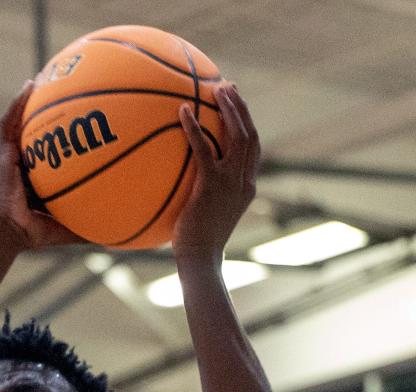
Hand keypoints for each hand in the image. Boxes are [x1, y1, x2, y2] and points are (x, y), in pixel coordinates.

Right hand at [0, 82, 86, 250]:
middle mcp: (24, 163)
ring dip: (30, 99)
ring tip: (43, 77)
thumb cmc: (33, 233)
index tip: (80, 121)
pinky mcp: (2, 153)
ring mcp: (11, 157)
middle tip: (63, 88)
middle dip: (46, 110)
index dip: (61, 135)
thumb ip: (86, 225)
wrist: (7, 232)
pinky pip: (9, 122)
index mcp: (37, 177)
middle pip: (35, 131)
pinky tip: (29, 86)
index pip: (50, 151)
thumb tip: (115, 236)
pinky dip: (18, 104)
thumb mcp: (65, 227)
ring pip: (20, 121)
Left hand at [171, 82, 259, 258]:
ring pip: (237, 135)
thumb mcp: (207, 217)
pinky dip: (194, 127)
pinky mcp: (211, 185)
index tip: (237, 106)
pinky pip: (203, 149)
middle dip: (241, 108)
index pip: (252, 149)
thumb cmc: (197, 245)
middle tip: (228, 87)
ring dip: (228, 108)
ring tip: (216, 89)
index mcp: (246, 187)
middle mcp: (244, 181)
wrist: (201, 260)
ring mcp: (230, 182)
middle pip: (250, 135)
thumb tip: (185, 187)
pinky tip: (182, 111)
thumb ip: (204, 197)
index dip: (247, 124)